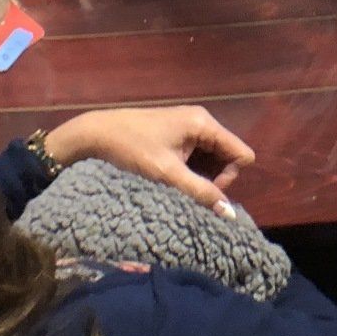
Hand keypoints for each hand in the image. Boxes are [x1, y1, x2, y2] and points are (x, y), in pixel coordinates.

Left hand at [45, 106, 256, 216]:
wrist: (95, 134)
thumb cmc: (132, 150)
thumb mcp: (167, 174)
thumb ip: (200, 192)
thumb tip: (229, 214)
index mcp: (204, 123)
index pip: (241, 154)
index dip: (228, 177)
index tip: (202, 188)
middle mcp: (202, 121)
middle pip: (227, 156)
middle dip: (213, 178)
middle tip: (186, 190)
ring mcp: (189, 126)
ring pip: (212, 157)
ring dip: (199, 176)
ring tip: (175, 185)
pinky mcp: (177, 133)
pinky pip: (197, 154)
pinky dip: (189, 170)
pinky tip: (170, 177)